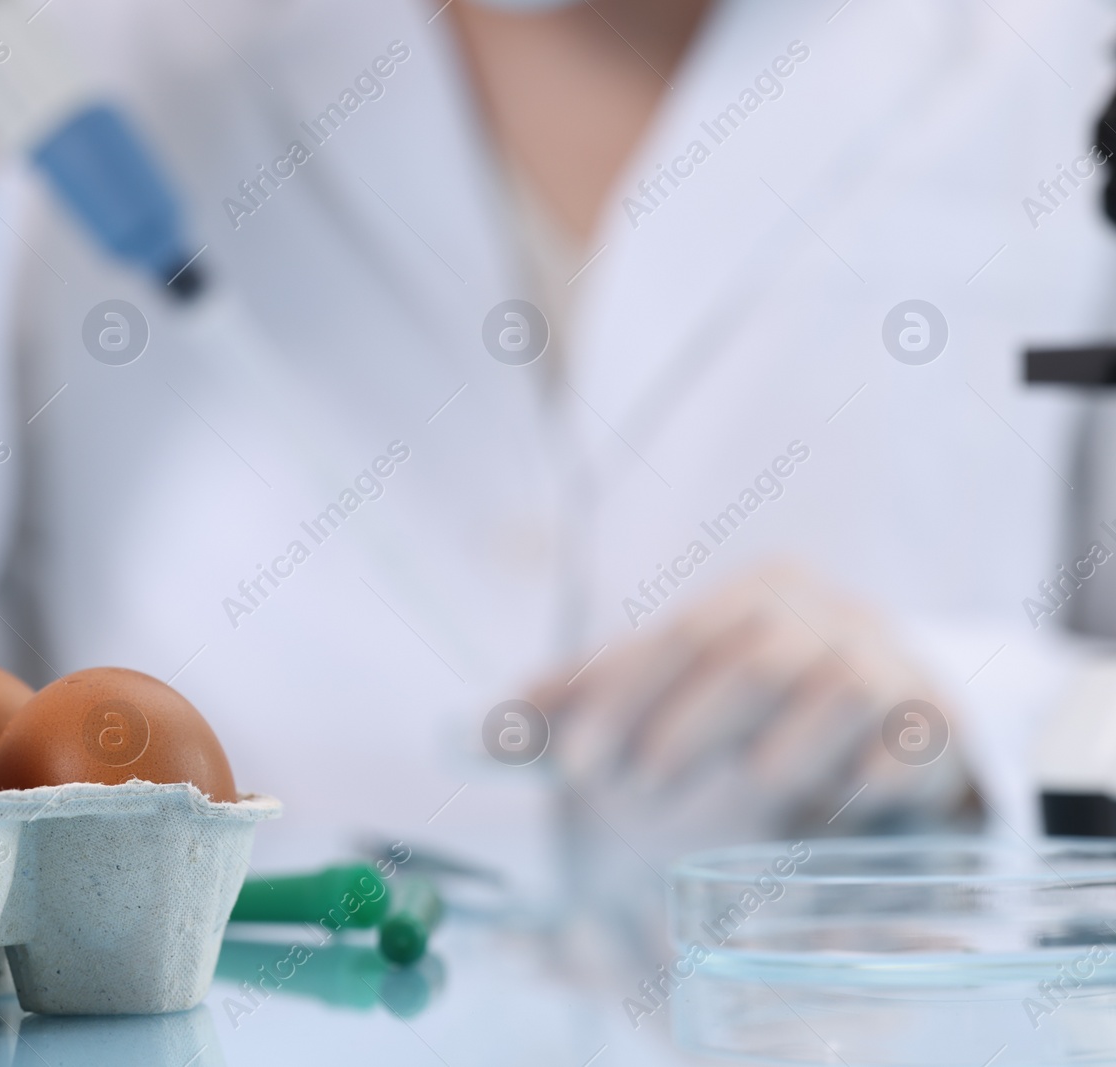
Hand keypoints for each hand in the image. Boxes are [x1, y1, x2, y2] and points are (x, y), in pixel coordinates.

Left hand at [537, 561, 975, 832]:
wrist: (896, 711)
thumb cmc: (762, 701)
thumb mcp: (676, 689)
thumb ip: (589, 704)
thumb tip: (485, 734)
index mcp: (753, 593)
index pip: (673, 637)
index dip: (616, 700)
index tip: (570, 767)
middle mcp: (824, 611)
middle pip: (749, 661)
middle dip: (685, 729)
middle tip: (636, 793)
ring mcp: (888, 658)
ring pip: (835, 691)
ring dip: (778, 752)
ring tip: (738, 792)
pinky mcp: (932, 718)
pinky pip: (904, 743)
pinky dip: (864, 778)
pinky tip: (831, 809)